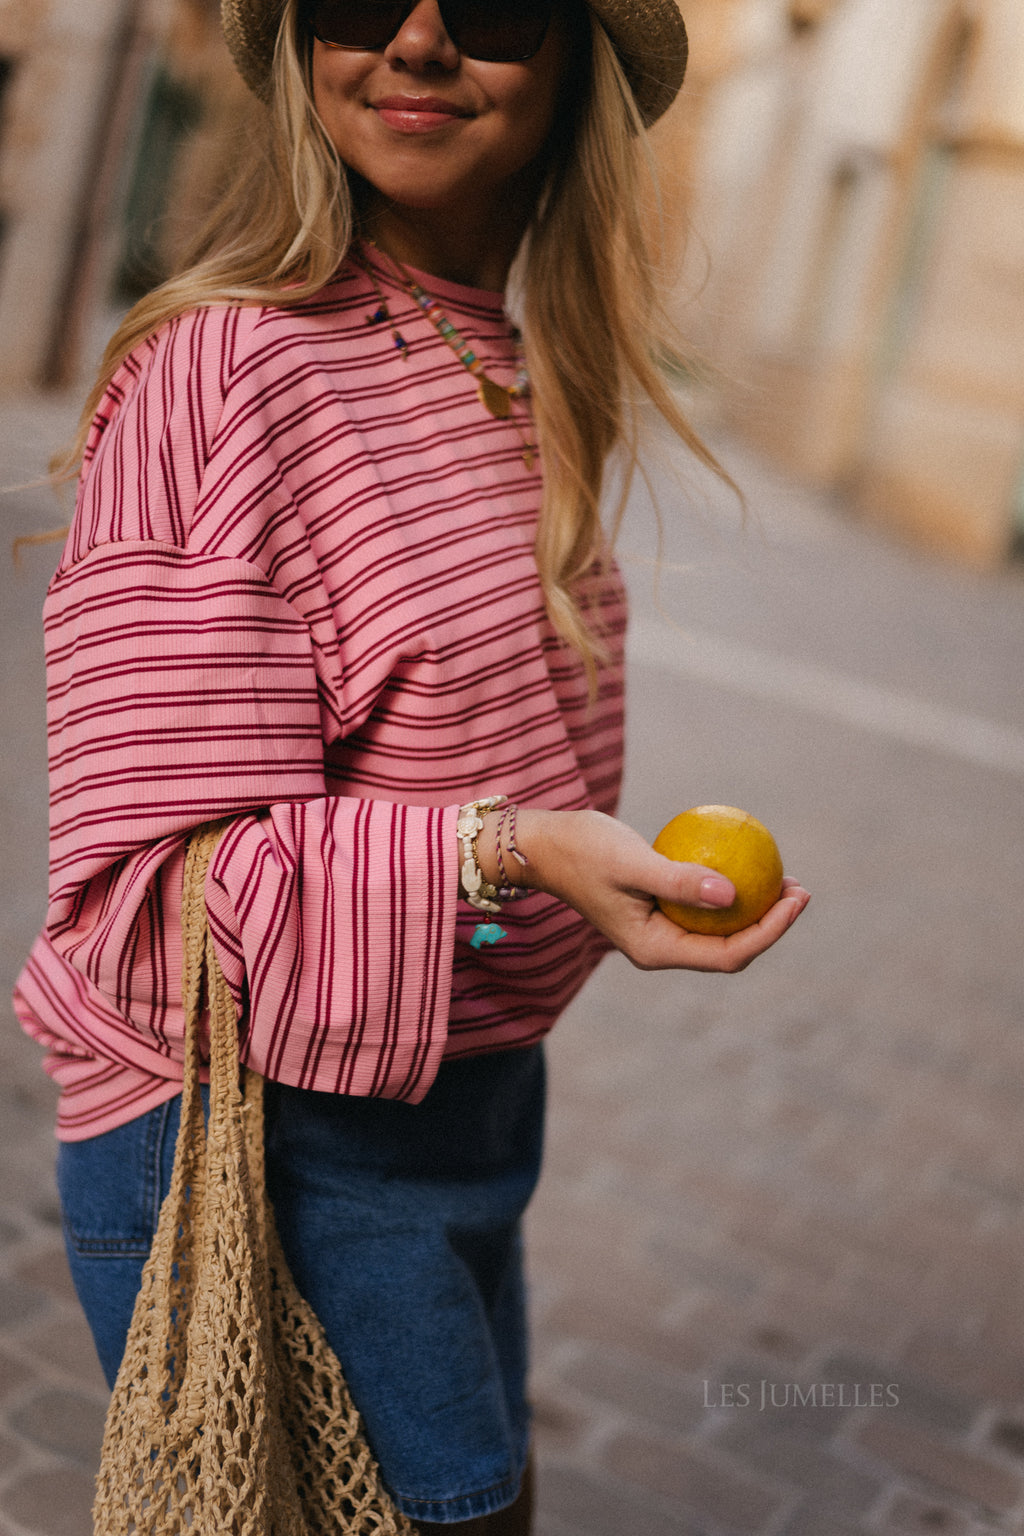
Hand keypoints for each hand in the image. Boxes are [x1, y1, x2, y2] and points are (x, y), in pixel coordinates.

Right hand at [494, 808, 809, 973]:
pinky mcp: (658, 908)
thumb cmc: (582, 849)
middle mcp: (661, 947)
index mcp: (655, 950)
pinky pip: (704, 903)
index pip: (727, 953)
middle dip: (770, 923)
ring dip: (755, 906)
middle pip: (730, 947)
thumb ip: (679, 880)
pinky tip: (747, 860)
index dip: (769, 931)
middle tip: (799, 887)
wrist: (544, 845)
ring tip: (784, 877)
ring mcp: (659, 930)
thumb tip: (734, 893)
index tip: (794, 898)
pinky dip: (729, 887)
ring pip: (719, 927)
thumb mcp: (632, 862)